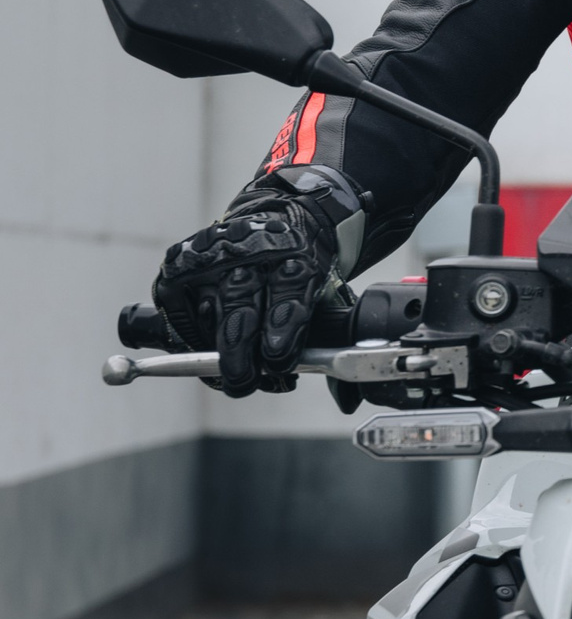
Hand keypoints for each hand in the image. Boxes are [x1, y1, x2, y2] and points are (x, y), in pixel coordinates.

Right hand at [153, 165, 364, 396]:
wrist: (285, 217)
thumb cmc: (305, 267)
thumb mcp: (330, 292)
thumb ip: (335, 343)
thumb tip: (348, 401)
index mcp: (298, 257)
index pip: (288, 296)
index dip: (282, 332)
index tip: (277, 361)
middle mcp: (252, 254)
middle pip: (240, 308)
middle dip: (240, 354)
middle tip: (243, 381)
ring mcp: (214, 257)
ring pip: (208, 314)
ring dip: (216, 352)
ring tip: (229, 373)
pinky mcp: (182, 264)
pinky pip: (178, 311)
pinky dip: (190, 337)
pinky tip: (205, 348)